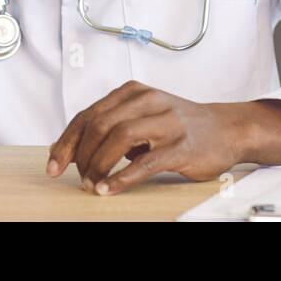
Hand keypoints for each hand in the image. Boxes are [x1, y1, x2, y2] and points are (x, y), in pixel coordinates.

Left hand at [46, 81, 280, 195]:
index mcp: (134, 92)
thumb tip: (73, 150)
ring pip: (119, 138)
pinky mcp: (181, 145)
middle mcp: (148, 101)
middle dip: (80, 155)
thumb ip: (113, 125)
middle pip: (99, 124)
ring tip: (92, 183)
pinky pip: (145, 161)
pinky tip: (110, 188)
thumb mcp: (143, 115)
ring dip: (98, 164)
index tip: (53, 164)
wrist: (227, 128)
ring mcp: (166, 122)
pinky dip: (122, 177)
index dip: (66, 141)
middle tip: (77, 177)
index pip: (88, 114)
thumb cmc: (180, 124)